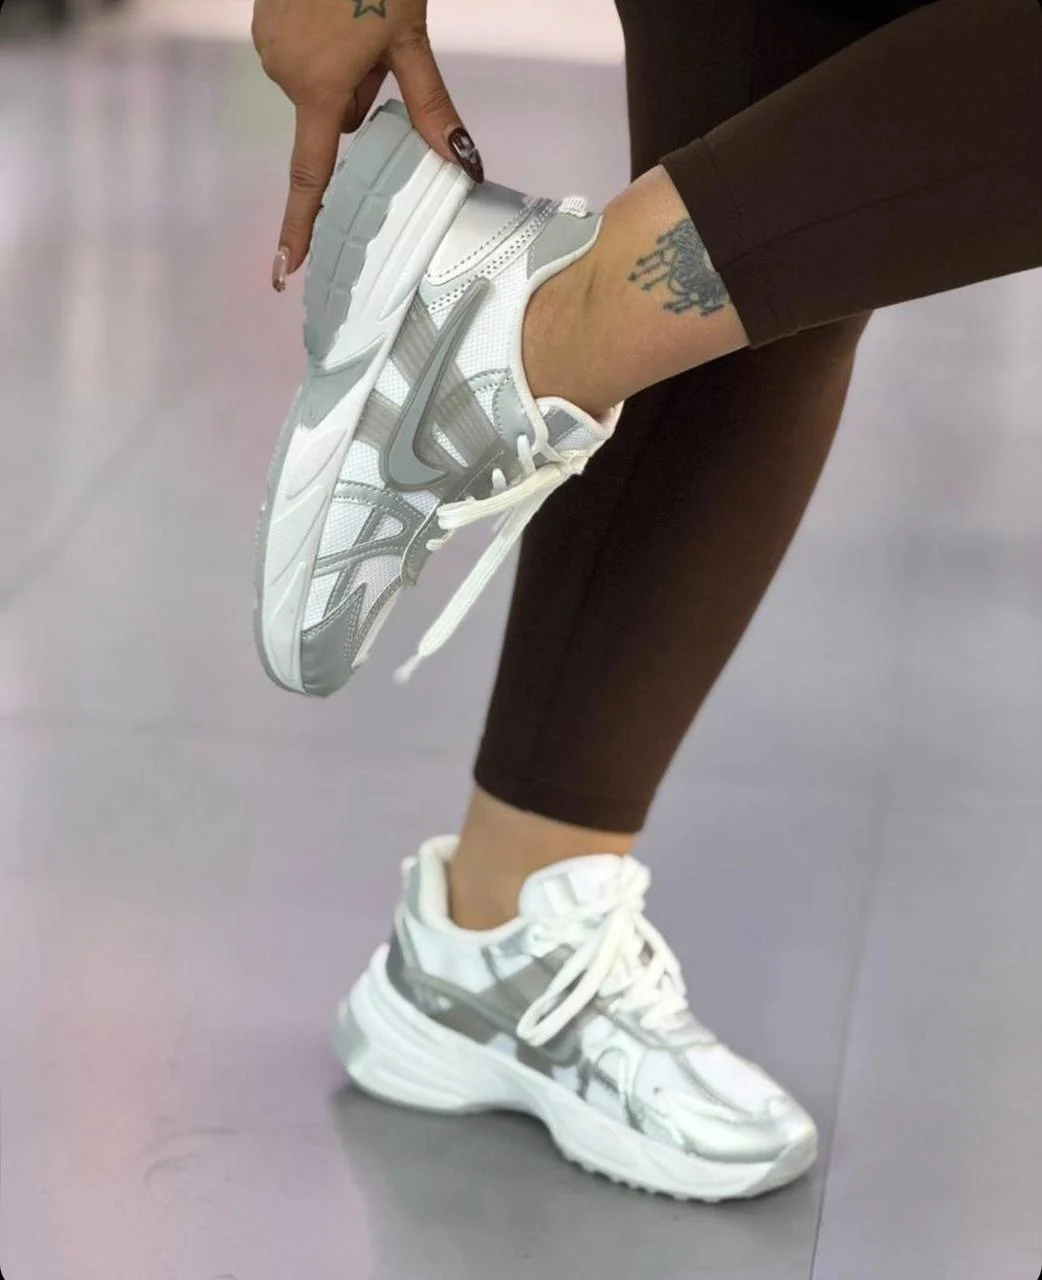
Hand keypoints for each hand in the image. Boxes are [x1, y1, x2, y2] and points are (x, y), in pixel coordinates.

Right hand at [253, 0, 482, 289]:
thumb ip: (432, 108)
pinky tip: (334, 9)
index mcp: (319, 89)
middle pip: (333, 119)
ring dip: (341, 69)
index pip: (310, 176)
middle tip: (376, 47)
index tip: (283, 271)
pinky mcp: (263, 23)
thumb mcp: (411, 39)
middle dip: (359, 98)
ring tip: (353, 19)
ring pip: (319, 87)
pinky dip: (323, 46)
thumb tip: (465, 165)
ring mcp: (268, 47)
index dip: (299, 227)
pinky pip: (301, 57)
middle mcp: (284, 74)